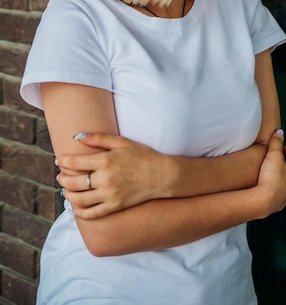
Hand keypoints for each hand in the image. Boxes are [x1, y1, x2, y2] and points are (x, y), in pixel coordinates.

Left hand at [56, 133, 172, 218]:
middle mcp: (105, 179)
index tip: (59, 160)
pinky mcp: (115, 206)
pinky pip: (92, 213)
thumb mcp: (122, 142)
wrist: (162, 175)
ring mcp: (110, 195)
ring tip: (66, 190)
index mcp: (106, 160)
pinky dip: (80, 213)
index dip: (64, 161)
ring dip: (68, 194)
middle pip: (74, 181)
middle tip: (60, 176)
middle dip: (63, 178)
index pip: (75, 162)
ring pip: (79, 199)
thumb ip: (99, 138)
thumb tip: (77, 137)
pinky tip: (75, 208)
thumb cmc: (143, 155)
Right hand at [255, 129, 285, 217]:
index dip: (283, 149)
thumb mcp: (273, 154)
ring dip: (279, 177)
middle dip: (282, 163)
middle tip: (271, 158)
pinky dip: (275, 189)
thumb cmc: (270, 175)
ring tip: (268, 173)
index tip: (274, 146)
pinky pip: (279, 193)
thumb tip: (280, 131)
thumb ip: (276, 142)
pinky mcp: (280, 203)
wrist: (265, 201)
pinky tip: (267, 188)